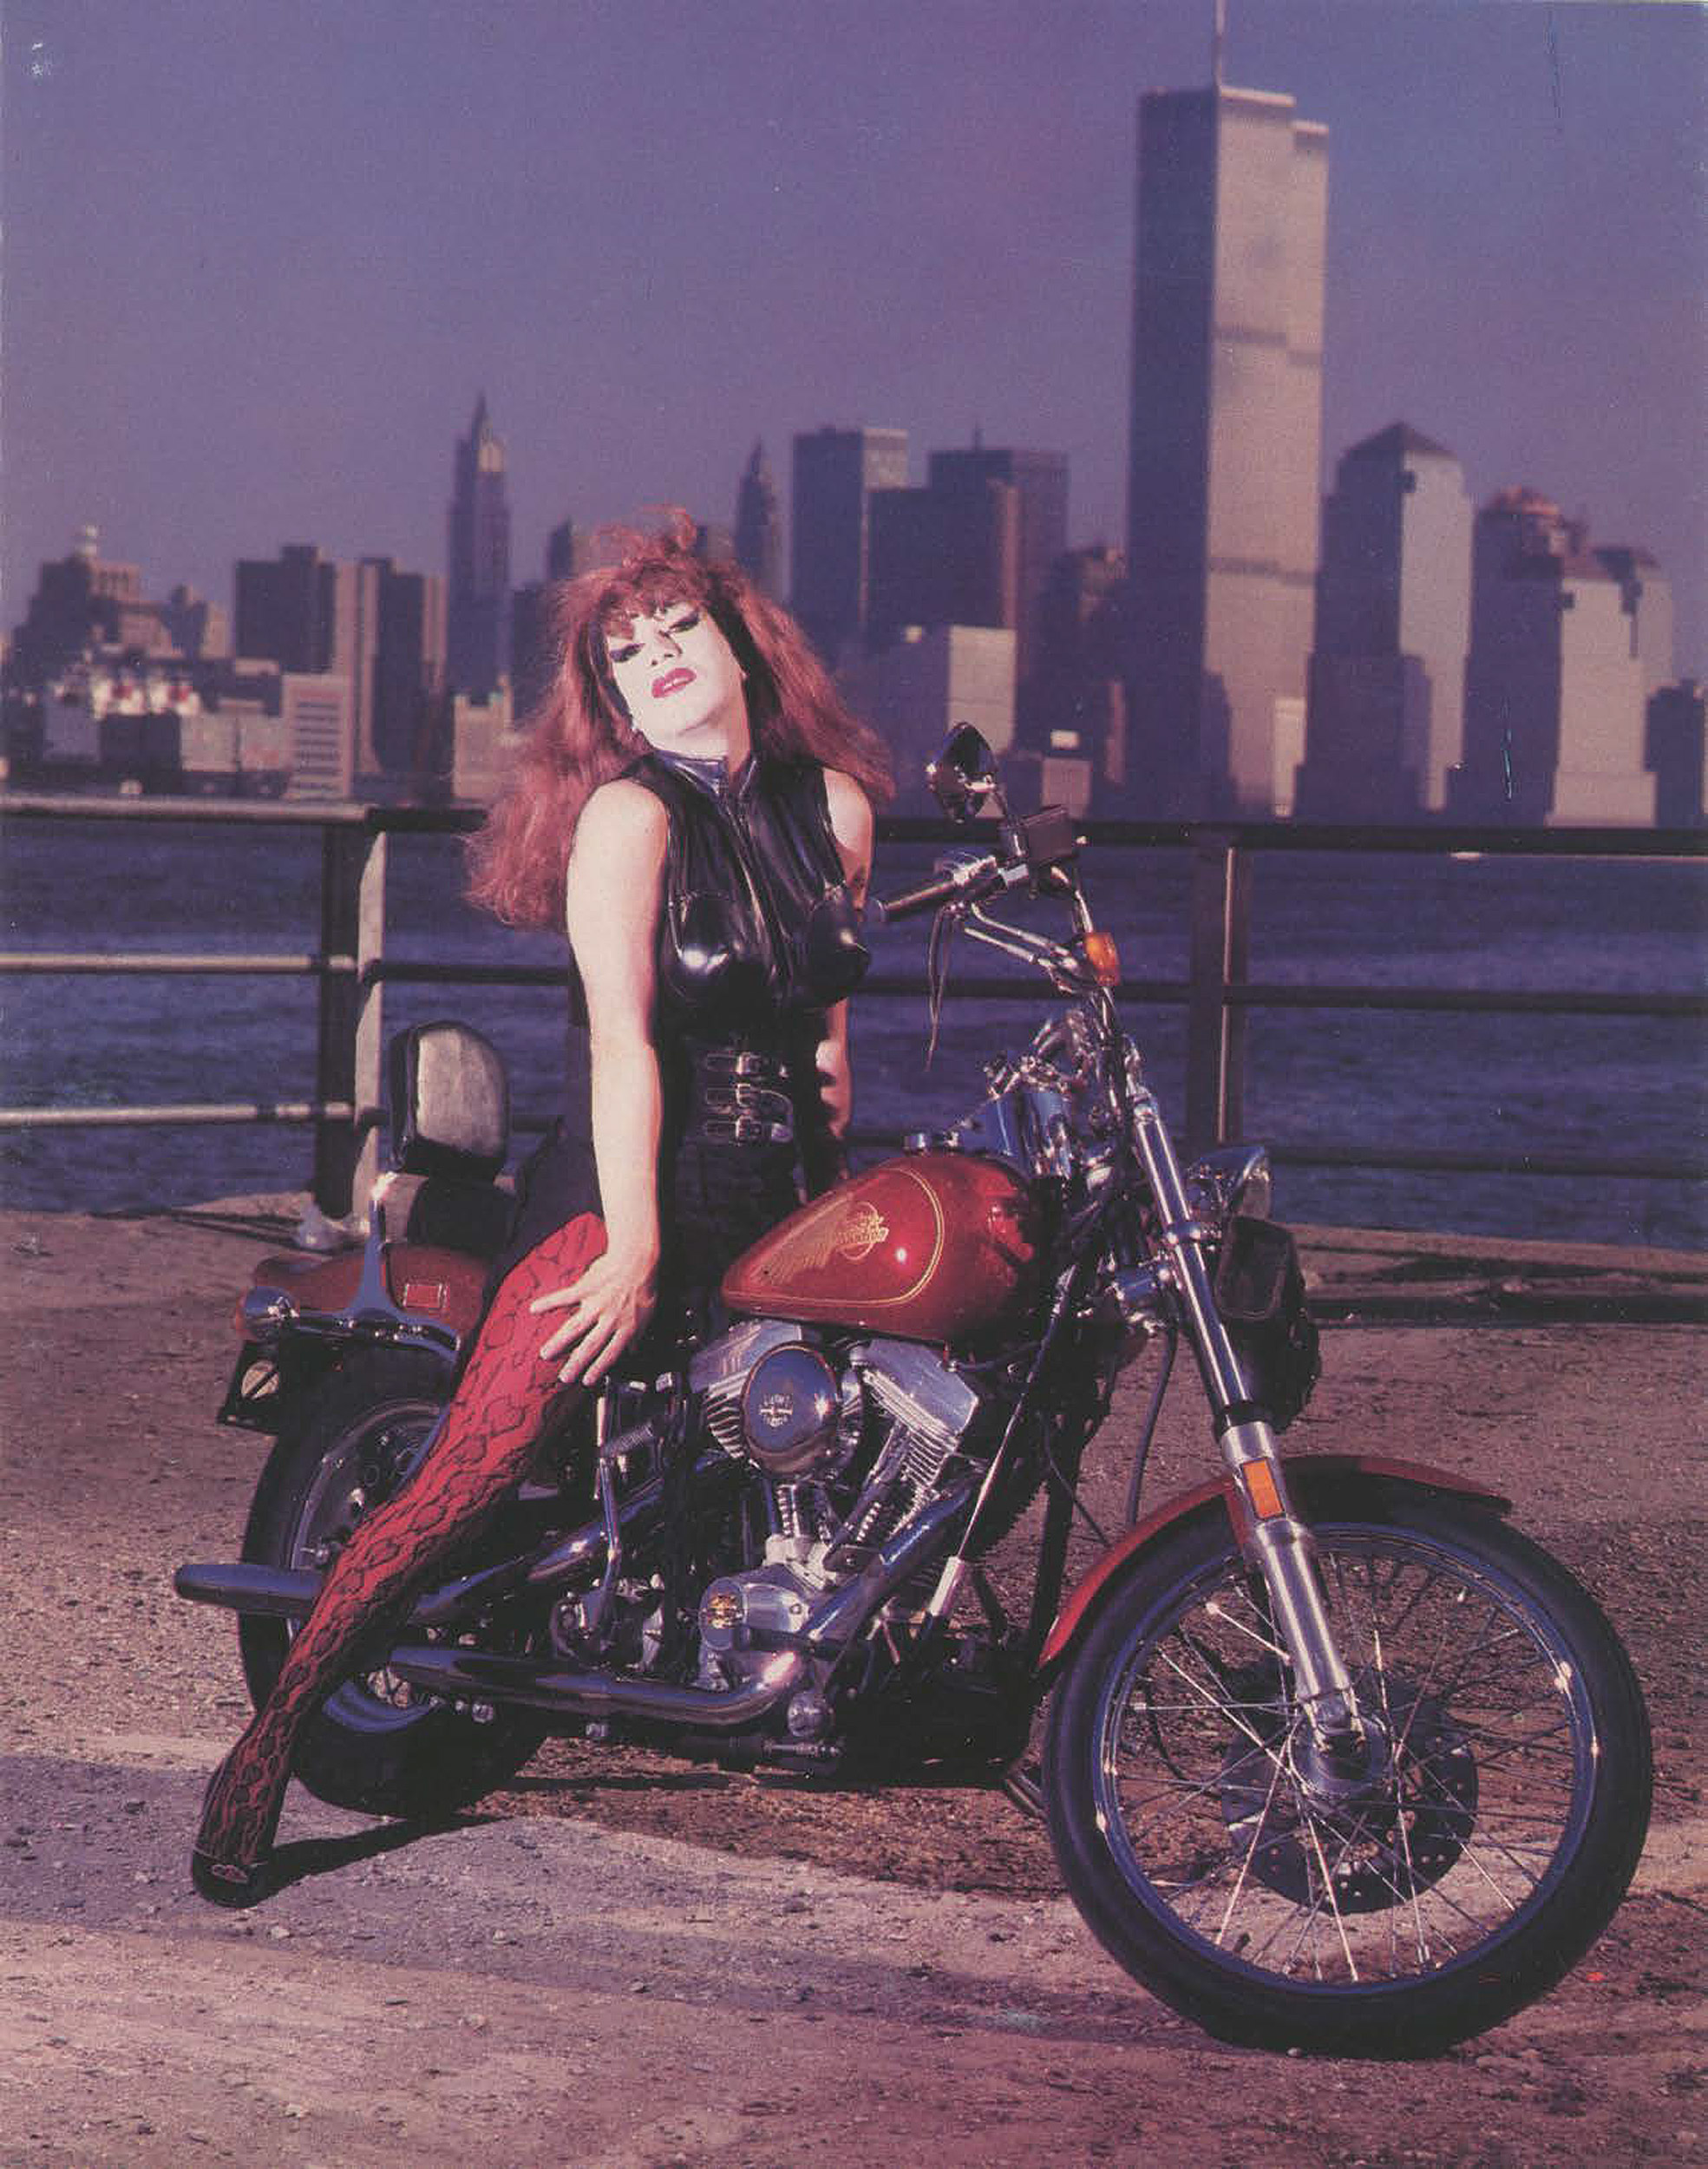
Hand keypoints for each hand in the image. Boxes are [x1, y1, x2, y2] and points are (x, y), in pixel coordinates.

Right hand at [529, 1242, 656, 1387]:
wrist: (637, 1258)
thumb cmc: (643, 1285)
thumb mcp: (648, 1314)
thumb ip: (638, 1335)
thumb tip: (633, 1351)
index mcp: (626, 1327)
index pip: (610, 1353)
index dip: (598, 1368)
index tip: (587, 1381)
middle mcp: (610, 1318)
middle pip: (590, 1345)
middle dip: (576, 1363)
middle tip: (564, 1377)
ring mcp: (596, 1304)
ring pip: (575, 1327)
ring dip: (559, 1342)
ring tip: (545, 1354)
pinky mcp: (586, 1288)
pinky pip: (565, 1297)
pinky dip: (549, 1302)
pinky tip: (534, 1309)